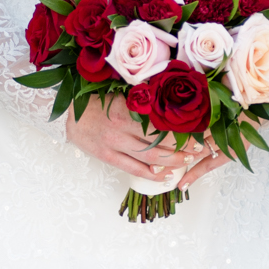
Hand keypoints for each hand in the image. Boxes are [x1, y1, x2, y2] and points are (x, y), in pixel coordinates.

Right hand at [65, 95, 225, 186]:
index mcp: (127, 108)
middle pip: (159, 141)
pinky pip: (132, 168)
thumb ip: (143, 97)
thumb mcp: (121, 92)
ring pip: (149, 157)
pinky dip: (150, 173)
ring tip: (187, 161)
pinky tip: (164, 175)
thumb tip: (172, 95)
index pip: (161, 121)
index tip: (199, 131)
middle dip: (182, 147)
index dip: (182, 129)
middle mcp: (122, 127)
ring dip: (171, 161)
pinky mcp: (107, 156)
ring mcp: (114, 143)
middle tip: (199, 149)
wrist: (69, 114)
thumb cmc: (98, 100)